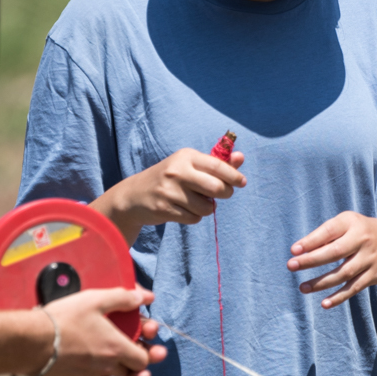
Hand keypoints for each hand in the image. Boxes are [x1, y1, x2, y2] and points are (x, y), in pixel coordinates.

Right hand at [36, 287, 165, 375]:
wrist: (30, 343)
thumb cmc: (64, 319)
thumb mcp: (95, 299)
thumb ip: (123, 298)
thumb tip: (147, 297)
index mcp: (116, 349)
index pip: (144, 361)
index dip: (147, 353)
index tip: (145, 344)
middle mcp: (106, 370)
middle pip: (130, 374)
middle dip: (136, 364)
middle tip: (133, 353)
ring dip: (110, 370)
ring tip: (105, 360)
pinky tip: (79, 366)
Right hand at [101, 148, 245, 237]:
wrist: (134, 195)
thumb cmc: (169, 178)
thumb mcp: (189, 165)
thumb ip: (216, 163)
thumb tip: (240, 157)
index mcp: (186, 157)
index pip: (217, 165)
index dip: (233, 176)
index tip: (242, 182)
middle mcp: (177, 171)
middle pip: (216, 188)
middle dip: (224, 194)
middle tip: (220, 195)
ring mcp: (170, 191)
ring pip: (206, 207)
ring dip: (206, 208)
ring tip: (195, 203)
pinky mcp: (165, 208)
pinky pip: (194, 218)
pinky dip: (194, 217)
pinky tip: (183, 210)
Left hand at [287, 211, 376, 308]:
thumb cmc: (362, 232)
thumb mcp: (348, 225)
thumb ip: (327, 235)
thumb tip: (300, 251)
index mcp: (352, 223)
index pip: (329, 231)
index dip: (311, 241)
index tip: (293, 250)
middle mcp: (362, 240)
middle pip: (334, 252)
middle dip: (311, 260)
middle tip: (291, 266)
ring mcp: (369, 259)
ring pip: (342, 273)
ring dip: (321, 282)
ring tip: (302, 288)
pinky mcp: (373, 276)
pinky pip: (354, 288)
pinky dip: (339, 297)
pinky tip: (324, 304)